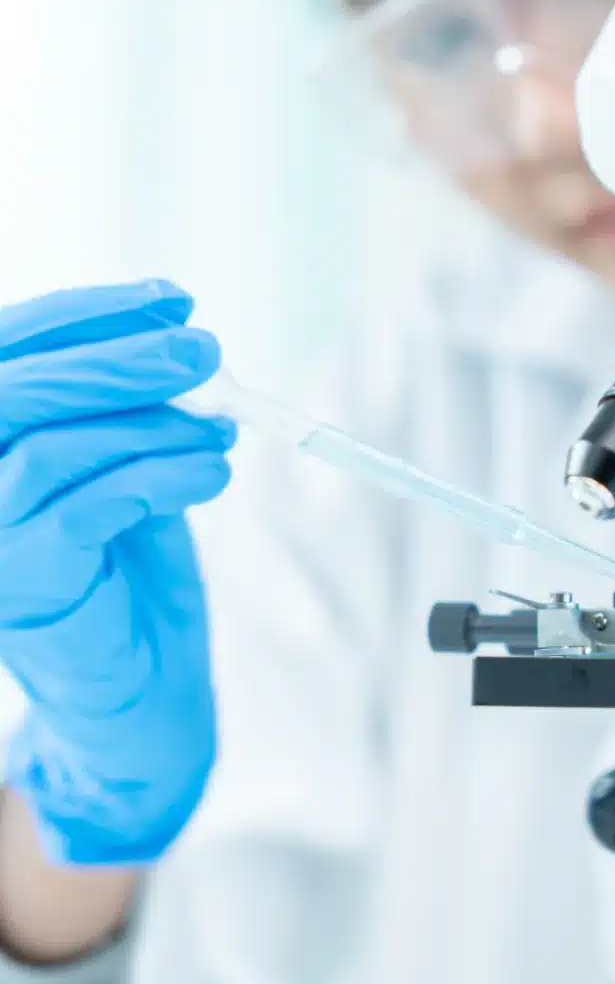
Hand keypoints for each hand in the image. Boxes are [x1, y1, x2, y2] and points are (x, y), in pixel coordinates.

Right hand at [0, 280, 234, 864]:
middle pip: (13, 386)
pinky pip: (87, 504)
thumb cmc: (135, 572)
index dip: (90, 314)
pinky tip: (214, 472)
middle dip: (117, 356)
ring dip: (155, 423)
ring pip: (50, 442)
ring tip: (224, 430)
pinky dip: (162, 475)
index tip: (174, 300)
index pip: (11, 350)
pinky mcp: (21, 583)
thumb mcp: (134, 469)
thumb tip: (185, 347)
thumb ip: (136, 415)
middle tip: (205, 350)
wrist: (144, 683)